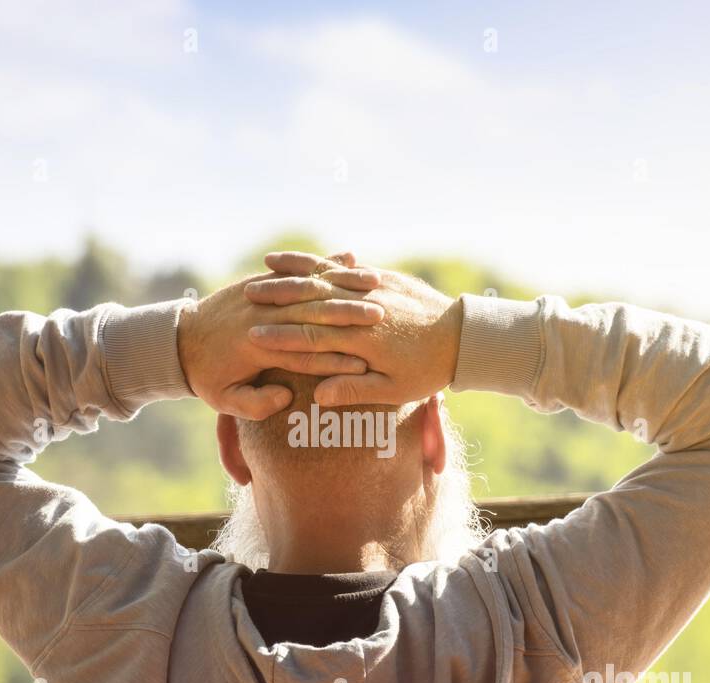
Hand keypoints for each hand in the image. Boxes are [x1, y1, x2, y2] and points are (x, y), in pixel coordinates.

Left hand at [178, 253, 384, 418]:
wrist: (177, 341)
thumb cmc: (205, 376)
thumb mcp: (223, 398)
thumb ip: (255, 404)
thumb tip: (285, 396)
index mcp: (256, 347)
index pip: (305, 352)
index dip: (336, 358)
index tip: (365, 363)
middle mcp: (261, 316)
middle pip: (314, 314)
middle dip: (350, 314)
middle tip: (383, 316)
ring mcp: (259, 294)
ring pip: (309, 287)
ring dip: (344, 285)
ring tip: (376, 285)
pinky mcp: (259, 283)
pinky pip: (295, 270)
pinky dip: (323, 265)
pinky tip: (351, 259)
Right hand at [243, 251, 462, 406]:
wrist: (464, 337)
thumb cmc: (426, 371)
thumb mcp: (393, 391)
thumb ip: (353, 389)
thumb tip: (317, 395)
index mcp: (364, 339)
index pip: (312, 336)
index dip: (280, 337)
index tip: (252, 337)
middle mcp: (365, 307)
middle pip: (312, 299)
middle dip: (277, 296)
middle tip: (245, 296)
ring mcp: (374, 287)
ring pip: (326, 275)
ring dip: (294, 271)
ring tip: (264, 267)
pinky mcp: (383, 277)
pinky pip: (344, 266)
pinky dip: (319, 262)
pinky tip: (300, 259)